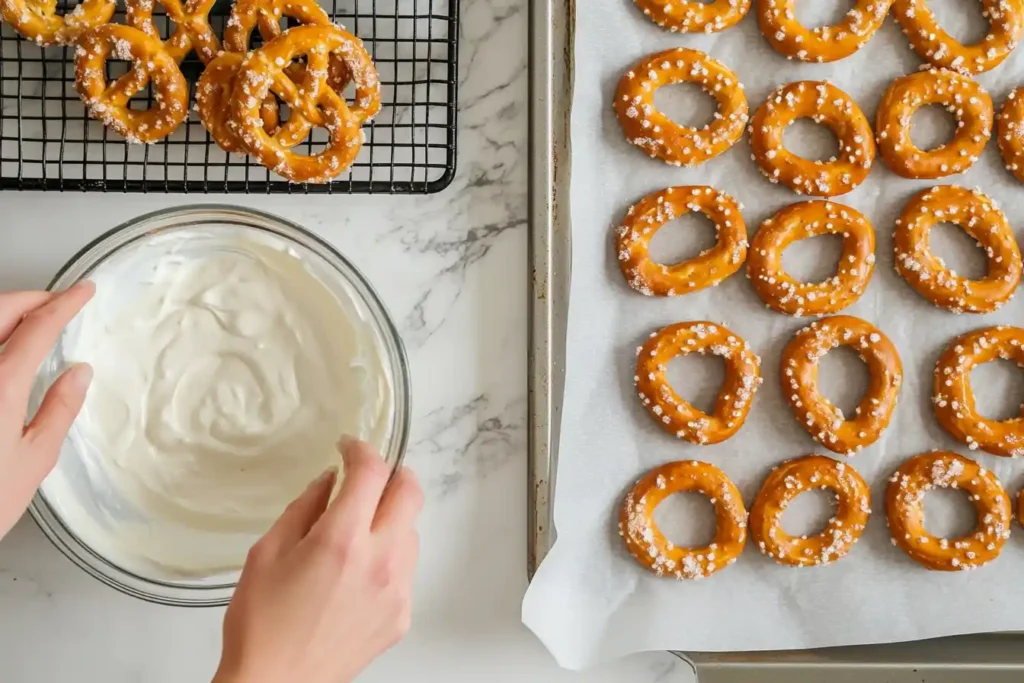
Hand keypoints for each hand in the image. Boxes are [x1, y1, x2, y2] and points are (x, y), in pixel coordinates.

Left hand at [0, 283, 94, 539]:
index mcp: (0, 384)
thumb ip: (60, 408)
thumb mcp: (34, 460)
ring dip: (4, 316)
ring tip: (27, 326)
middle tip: (56, 303)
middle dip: (30, 298)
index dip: (65, 303)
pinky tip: (0, 356)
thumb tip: (78, 373)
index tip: (83, 292)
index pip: (38, 326)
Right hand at [215, 438, 423, 682]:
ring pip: (411, 531)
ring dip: (390, 519)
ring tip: (356, 533)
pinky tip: (358, 572)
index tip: (349, 448)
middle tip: (368, 477)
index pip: (372, 472)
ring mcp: (397, 590)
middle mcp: (380, 561)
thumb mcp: (268, 552)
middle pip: (411, 493)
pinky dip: (389, 556)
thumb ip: (305, 507)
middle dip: (392, 475)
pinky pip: (407, 569)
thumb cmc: (261, 625)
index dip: (362, 449)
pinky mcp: (402, 614)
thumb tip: (330, 480)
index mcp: (342, 540)